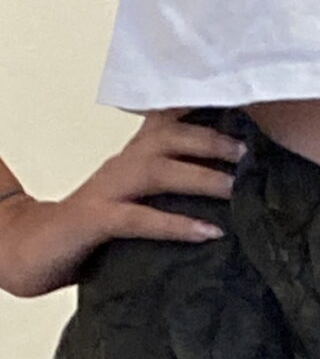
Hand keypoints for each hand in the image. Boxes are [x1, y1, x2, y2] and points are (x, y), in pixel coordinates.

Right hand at [0, 110, 245, 297]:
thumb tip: (227, 199)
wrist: (31, 251)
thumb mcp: (134, 204)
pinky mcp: (95, 221)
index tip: (242, 107)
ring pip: (157, 171)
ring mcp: (106, 190)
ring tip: (235, 188)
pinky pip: (139, 219)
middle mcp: (121, 165)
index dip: (201, 109)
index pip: (167, 120)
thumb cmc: (90, 233)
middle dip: (211, 141)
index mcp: (132, 158)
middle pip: (169, 137)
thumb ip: (167, 195)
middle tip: (249, 155)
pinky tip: (208, 232)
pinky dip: (175, 224)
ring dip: (200, 176)